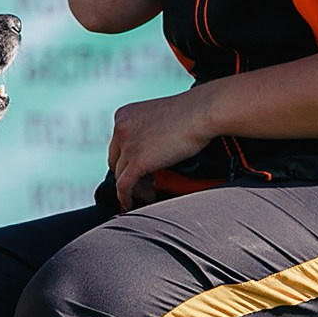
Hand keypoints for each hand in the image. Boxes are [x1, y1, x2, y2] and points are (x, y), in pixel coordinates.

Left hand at [108, 87, 218, 210]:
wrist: (201, 113)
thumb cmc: (190, 113)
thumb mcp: (158, 119)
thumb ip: (147, 133)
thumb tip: (148, 153)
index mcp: (124, 116)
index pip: (118, 145)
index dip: (128, 160)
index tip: (140, 169)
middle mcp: (121, 129)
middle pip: (116, 161)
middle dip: (129, 173)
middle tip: (147, 182)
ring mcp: (127, 145)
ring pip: (120, 175)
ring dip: (134, 187)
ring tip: (149, 192)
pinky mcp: (137, 161)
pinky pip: (124, 186)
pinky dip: (126, 198)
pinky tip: (131, 203)